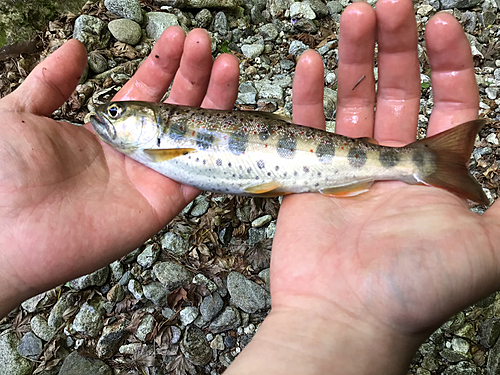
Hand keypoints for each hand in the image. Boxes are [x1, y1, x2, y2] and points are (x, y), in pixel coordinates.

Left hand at [0, 27, 238, 316]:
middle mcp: (134, 149)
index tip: (177, 37)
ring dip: (214, 100)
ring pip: (195, 134)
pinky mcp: (164, 201)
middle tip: (204, 44)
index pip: (145, 89)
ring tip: (226, 64)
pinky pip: (202, 173)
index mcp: (105, 127)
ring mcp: (151, 175)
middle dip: (193, 73)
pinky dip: (221, 147)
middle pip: (176, 106)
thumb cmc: (2, 175)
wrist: (4, 234)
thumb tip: (75, 46)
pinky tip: (235, 116)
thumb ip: (51, 81)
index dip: (163, 63)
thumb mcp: (18, 113)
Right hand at [226, 1, 499, 373]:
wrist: (344, 314)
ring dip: (354, 58)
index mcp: (436, 175)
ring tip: (355, 17)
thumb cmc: (414, 285)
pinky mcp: (306, 175)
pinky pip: (305, 125)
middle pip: (398, 93)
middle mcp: (394, 165)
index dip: (449, 63)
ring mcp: (347, 167)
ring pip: (352, 101)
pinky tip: (308, 62)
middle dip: (398, 47)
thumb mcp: (489, 244)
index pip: (449, 104)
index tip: (441, 24)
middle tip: (390, 6)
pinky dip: (306, 94)